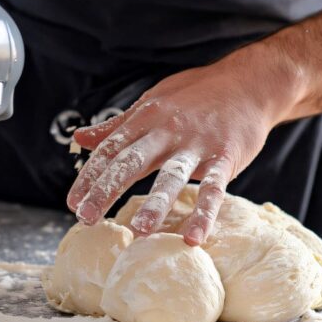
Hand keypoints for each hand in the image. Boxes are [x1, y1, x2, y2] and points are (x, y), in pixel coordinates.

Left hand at [66, 47, 300, 245]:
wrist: (249, 82)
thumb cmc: (197, 94)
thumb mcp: (152, 102)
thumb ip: (117, 126)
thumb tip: (79, 138)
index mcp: (146, 118)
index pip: (111, 149)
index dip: (90, 175)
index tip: (72, 202)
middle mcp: (166, 130)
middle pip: (131, 162)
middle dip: (106, 190)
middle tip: (85, 218)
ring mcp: (196, 144)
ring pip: (172, 176)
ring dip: (155, 203)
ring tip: (139, 231)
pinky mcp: (225, 156)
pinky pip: (214, 188)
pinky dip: (205, 214)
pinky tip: (193, 238)